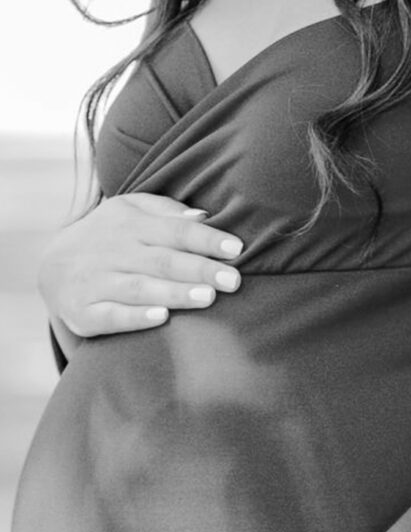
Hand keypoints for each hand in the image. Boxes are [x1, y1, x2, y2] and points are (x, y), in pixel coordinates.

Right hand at [38, 193, 243, 338]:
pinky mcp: (84, 312)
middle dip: (199, 270)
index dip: (206, 239)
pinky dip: (134, 317)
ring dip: (174, 293)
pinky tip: (160, 318)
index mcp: (131, 224)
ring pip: (139, 288)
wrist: (52, 269)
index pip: (175, 230)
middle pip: (162, 260)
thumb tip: (204, 216)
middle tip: (234, 280)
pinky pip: (110, 316)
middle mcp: (114, 251)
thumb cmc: (111, 239)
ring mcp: (96, 282)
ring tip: (207, 298)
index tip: (237, 249)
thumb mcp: (131, 213)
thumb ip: (167, 213)